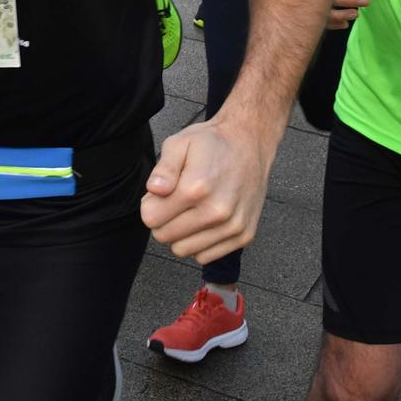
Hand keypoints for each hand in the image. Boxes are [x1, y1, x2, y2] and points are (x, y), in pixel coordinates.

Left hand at [141, 112, 277, 264]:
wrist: (250, 144)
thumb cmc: (212, 144)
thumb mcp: (180, 143)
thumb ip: (164, 169)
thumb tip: (154, 190)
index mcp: (196, 188)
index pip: (150, 218)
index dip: (150, 205)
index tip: (162, 193)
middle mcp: (216, 211)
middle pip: (164, 236)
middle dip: (163, 220)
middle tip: (175, 201)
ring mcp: (232, 226)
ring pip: (183, 250)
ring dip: (181, 234)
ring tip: (191, 210)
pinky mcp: (244, 236)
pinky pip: (204, 256)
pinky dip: (200, 242)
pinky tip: (206, 220)